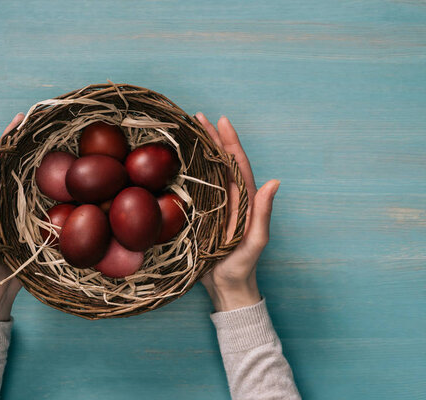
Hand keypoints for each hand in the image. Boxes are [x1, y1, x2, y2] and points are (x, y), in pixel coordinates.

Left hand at [0, 114, 24, 320]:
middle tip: (20, 118)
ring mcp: (10, 208)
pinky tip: (46, 162)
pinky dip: (36, 175)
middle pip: (0, 165)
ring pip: (15, 174)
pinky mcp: (25, 217)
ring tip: (33, 132)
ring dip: (23, 153)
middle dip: (8, 140)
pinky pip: (30, 193)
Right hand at [196, 113, 280, 311]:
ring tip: (189, 131)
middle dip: (212, 138)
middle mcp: (232, 198)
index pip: (238, 164)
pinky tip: (181, 162)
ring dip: (201, 150)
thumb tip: (274, 181)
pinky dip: (191, 171)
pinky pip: (198, 187)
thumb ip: (264, 212)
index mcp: (247, 200)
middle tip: (198, 117)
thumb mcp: (256, 240)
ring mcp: (217, 205)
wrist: (227, 287)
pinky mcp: (204, 214)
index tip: (221, 121)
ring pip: (210, 171)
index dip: (230, 142)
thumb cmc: (243, 266)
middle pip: (222, 161)